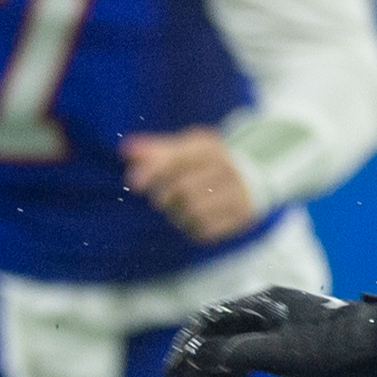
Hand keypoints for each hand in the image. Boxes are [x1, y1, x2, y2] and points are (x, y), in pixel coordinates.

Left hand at [123, 129, 261, 243]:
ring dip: (177, 214)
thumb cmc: (205, 164)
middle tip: (159, 199)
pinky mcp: (241, 215)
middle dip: (163, 196)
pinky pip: (206, 229)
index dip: (152, 171)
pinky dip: (191, 228)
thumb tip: (125, 150)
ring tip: (176, 209)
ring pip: (194, 211)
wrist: (251, 177)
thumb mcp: (185, 150)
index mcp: (209, 146)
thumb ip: (155, 150)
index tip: (133, 183)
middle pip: (182, 188)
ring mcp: (238, 192)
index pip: (176, 158)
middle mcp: (227, 167)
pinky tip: (191, 220)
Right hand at [162, 287, 376, 376]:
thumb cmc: (333, 347)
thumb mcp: (277, 353)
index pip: (208, 321)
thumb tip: (197, 357)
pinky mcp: (293, 343)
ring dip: (214, 372)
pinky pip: (253, 355)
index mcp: (260, 303)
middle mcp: (266, 311)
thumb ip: (233, 353)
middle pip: (219, 336)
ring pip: (235, 348)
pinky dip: (236, 372)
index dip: (185, 347)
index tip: (171, 373)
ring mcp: (280, 327)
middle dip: (197, 366)